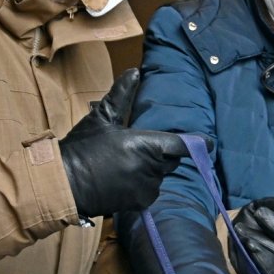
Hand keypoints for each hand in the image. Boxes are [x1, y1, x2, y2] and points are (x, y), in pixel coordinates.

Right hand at [60, 69, 188, 217]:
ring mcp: (147, 187)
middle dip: (161, 154)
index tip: (209, 143)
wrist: (65, 183)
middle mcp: (151, 167)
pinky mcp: (141, 202)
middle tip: (137, 150)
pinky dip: (142, 186)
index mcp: (145, 144)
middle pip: (170, 160)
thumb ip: (122, 96)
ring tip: (124, 166)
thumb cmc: (83, 148)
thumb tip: (135, 71)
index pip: (182, 145)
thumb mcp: (101, 118)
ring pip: (160, 175)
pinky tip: (122, 181)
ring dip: (150, 170)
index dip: (198, 143)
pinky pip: (151, 191)